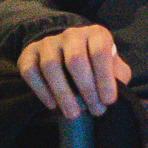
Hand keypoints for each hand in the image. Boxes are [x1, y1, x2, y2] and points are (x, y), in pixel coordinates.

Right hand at [17, 25, 131, 117]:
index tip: (108, 101)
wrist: (68, 54)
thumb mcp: (114, 67)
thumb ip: (118, 76)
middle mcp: (71, 34)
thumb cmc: (97, 65)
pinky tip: (53, 105)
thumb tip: (113, 91)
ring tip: (73, 113)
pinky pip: (30, 72)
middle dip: (86, 88)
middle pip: (75, 59)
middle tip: (94, 110)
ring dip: (63, 93)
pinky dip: (41, 91)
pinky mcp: (29, 53)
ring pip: (50, 65)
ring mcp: (48, 42)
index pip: (100, 52)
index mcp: (96, 34)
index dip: (105, 78)